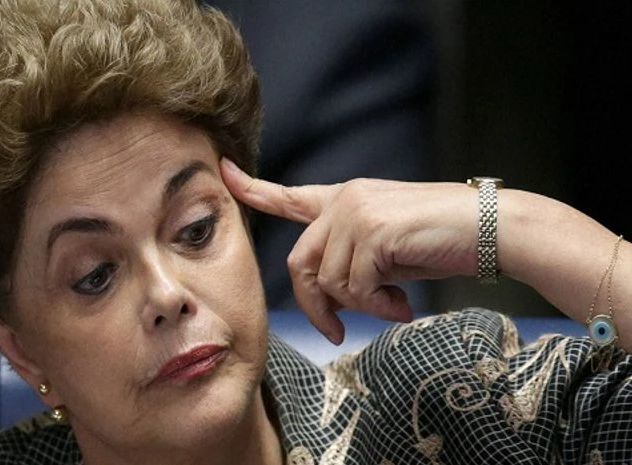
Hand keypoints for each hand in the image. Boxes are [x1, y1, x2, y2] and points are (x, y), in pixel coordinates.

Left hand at [220, 158, 478, 343]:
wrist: (492, 229)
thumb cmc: (442, 241)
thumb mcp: (385, 250)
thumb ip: (350, 262)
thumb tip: (329, 299)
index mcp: (344, 200)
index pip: (291, 197)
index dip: (254, 189)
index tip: (224, 173)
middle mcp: (344, 200)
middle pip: (300, 264)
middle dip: (317, 307)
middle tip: (340, 333)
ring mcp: (356, 212)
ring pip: (330, 282)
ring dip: (361, 308)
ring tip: (395, 305)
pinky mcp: (372, 229)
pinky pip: (355, 287)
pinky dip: (377, 307)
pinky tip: (403, 303)